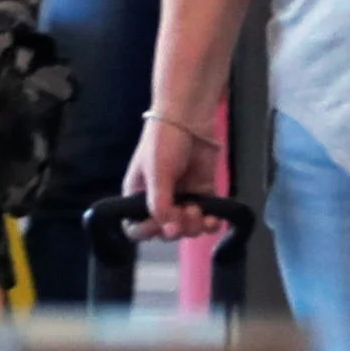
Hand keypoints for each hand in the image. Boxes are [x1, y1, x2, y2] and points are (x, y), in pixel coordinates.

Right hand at [134, 111, 232, 237]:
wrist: (189, 118)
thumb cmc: (164, 141)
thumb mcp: (156, 173)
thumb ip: (160, 205)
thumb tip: (170, 232)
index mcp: (138, 196)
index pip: (136, 227)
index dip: (147, 231)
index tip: (160, 226)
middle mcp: (159, 201)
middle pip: (165, 231)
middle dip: (177, 228)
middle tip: (186, 213)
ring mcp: (182, 198)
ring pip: (187, 227)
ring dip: (194, 226)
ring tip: (198, 211)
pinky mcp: (202, 192)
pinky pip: (206, 217)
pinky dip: (210, 223)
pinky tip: (213, 220)